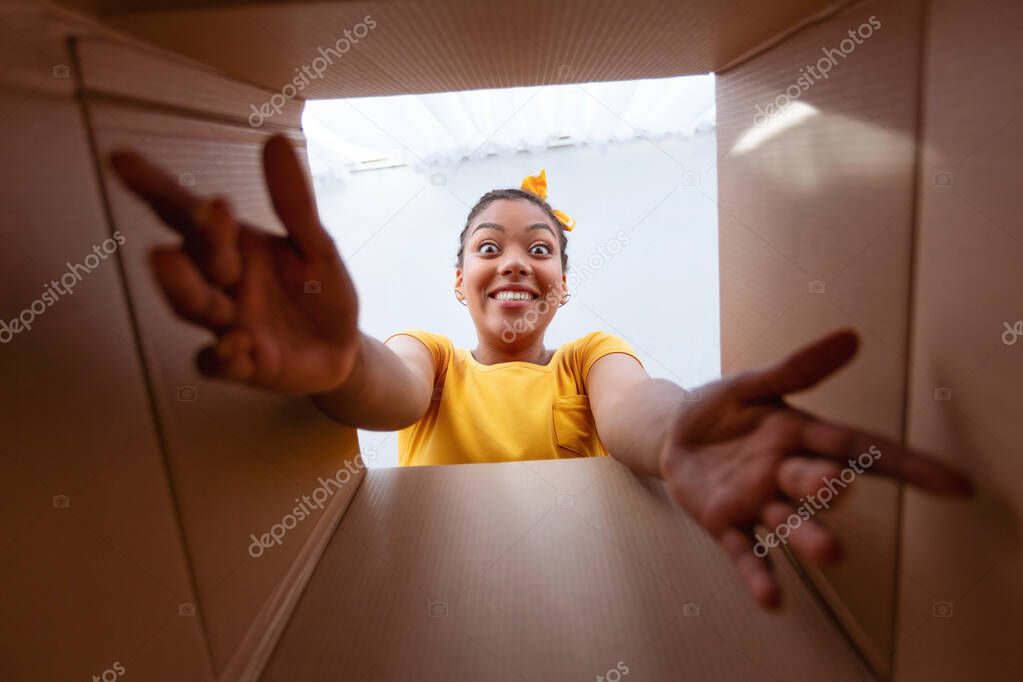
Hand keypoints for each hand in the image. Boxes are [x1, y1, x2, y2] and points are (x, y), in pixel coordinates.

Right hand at [109, 134, 359, 394]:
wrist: (343, 348)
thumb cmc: (321, 291)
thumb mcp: (317, 245)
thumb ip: (294, 203)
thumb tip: (275, 140)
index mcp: (232, 244)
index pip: (186, 212)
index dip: (154, 186)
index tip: (121, 160)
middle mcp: (220, 282)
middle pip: (189, 257)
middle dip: (196, 238)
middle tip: (207, 212)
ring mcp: (226, 323)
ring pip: (192, 307)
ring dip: (187, 289)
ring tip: (176, 264)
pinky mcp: (240, 366)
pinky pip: (217, 363)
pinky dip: (221, 357)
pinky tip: (236, 345)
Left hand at [658, 329, 971, 607]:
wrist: (672, 434)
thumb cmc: (721, 409)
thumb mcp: (753, 384)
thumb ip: (797, 369)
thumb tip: (852, 337)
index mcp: (801, 436)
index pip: (861, 447)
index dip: (907, 464)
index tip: (954, 484)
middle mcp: (786, 473)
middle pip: (816, 483)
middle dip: (827, 487)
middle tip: (835, 487)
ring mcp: (756, 502)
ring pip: (787, 522)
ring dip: (807, 538)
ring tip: (831, 555)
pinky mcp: (724, 524)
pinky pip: (743, 552)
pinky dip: (757, 575)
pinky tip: (773, 600)